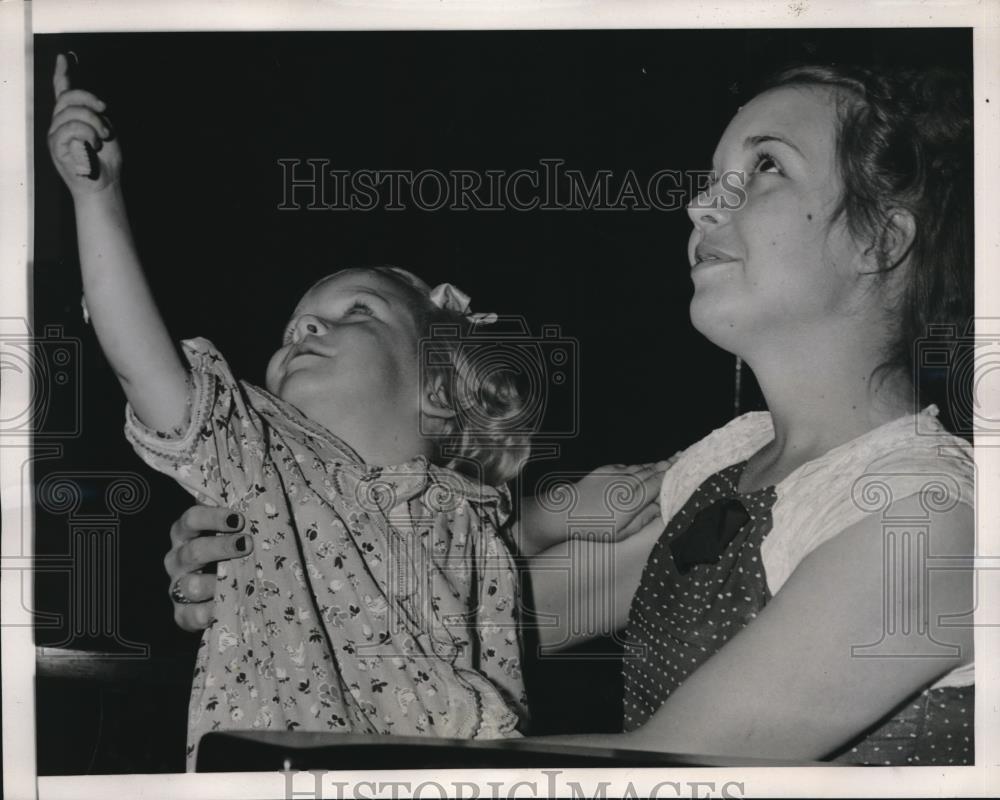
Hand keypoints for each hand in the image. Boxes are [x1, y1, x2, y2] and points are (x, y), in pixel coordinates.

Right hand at [48, 53, 121, 195]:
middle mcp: (60, 122)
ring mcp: (55, 133)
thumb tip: (95, 100)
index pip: (63, 91)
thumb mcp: (106, 129)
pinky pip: (71, 128)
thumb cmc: (106, 159)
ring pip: (72, 113)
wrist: (105, 182)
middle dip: (91, 102)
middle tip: (106, 118)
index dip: (63, 73)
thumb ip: (97, 113)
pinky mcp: (56, 146)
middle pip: (69, 96)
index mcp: (72, 117)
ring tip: (103, 138)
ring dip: (94, 123)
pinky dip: (88, 134)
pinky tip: (94, 144)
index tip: (64, 57)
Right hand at [164, 505, 252, 631]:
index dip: (213, 518)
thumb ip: (239, 518)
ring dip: (215, 583)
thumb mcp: (232, 532)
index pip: (192, 519)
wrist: (219, 592)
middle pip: (193, 552)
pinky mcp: (182, 614)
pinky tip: (229, 606)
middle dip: (221, 548)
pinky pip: (191, 615)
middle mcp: (177, 559)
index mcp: (186, 533)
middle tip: (247, 545)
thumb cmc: (232, 553)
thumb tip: (262, 500)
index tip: (239, 519)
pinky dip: (210, 612)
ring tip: (239, 580)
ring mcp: (177, 587)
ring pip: (191, 586)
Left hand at [564, 458, 676, 540]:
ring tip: (668, 460)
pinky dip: (638, 466)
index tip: (686, 467)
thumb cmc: (594, 529)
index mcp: (634, 499)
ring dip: (655, 464)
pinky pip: (627, 466)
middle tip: (683, 457)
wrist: (563, 513)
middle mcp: (628, 483)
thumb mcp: (622, 533)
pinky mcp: (605, 470)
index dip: (674, 474)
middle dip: (668, 465)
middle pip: (653, 471)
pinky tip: (643, 467)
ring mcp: (615, 474)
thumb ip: (644, 519)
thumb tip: (661, 507)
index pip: (660, 483)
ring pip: (641, 467)